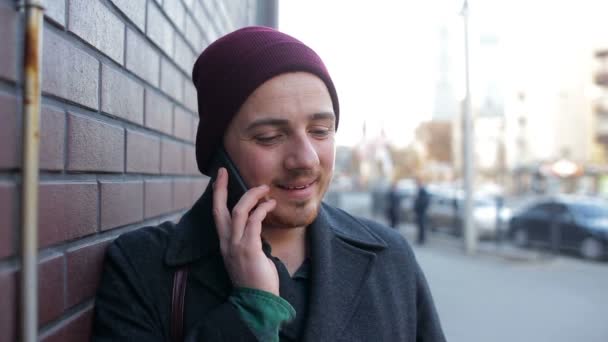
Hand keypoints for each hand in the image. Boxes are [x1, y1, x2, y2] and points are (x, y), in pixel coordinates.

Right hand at [212, 167, 279, 295]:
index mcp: (225, 243)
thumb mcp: (246, 256)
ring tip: (265, 190)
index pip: (217, 214)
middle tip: (225, 171)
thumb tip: (256, 223)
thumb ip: (247, 239)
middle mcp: (226, 242)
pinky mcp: (249, 249)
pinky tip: (271, 205)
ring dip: (252, 196)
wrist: (256, 302)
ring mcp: (236, 246)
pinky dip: (262, 210)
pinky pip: (254, 222)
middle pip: (220, 208)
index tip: (219, 178)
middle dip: (221, 187)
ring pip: (239, 211)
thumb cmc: (255, 279)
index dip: (217, 194)